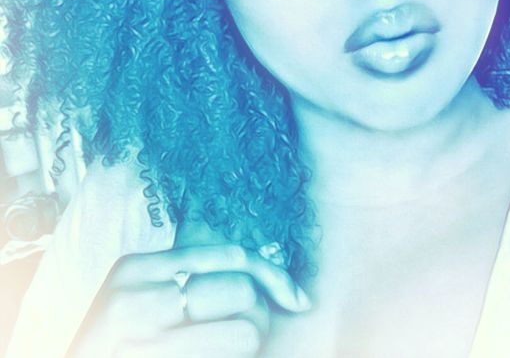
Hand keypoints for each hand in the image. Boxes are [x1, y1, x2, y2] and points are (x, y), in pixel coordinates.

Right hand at [68, 242, 310, 356]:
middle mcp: (135, 300)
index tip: (296, 299)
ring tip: (227, 350)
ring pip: (243, 333)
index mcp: (135, 268)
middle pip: (241, 292)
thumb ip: (185, 276)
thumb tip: (265, 276)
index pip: (230, 255)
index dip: (273, 275)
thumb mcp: (139, 297)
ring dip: (247, 344)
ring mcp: (141, 342)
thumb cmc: (118, 343)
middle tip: (247, 333)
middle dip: (257, 315)